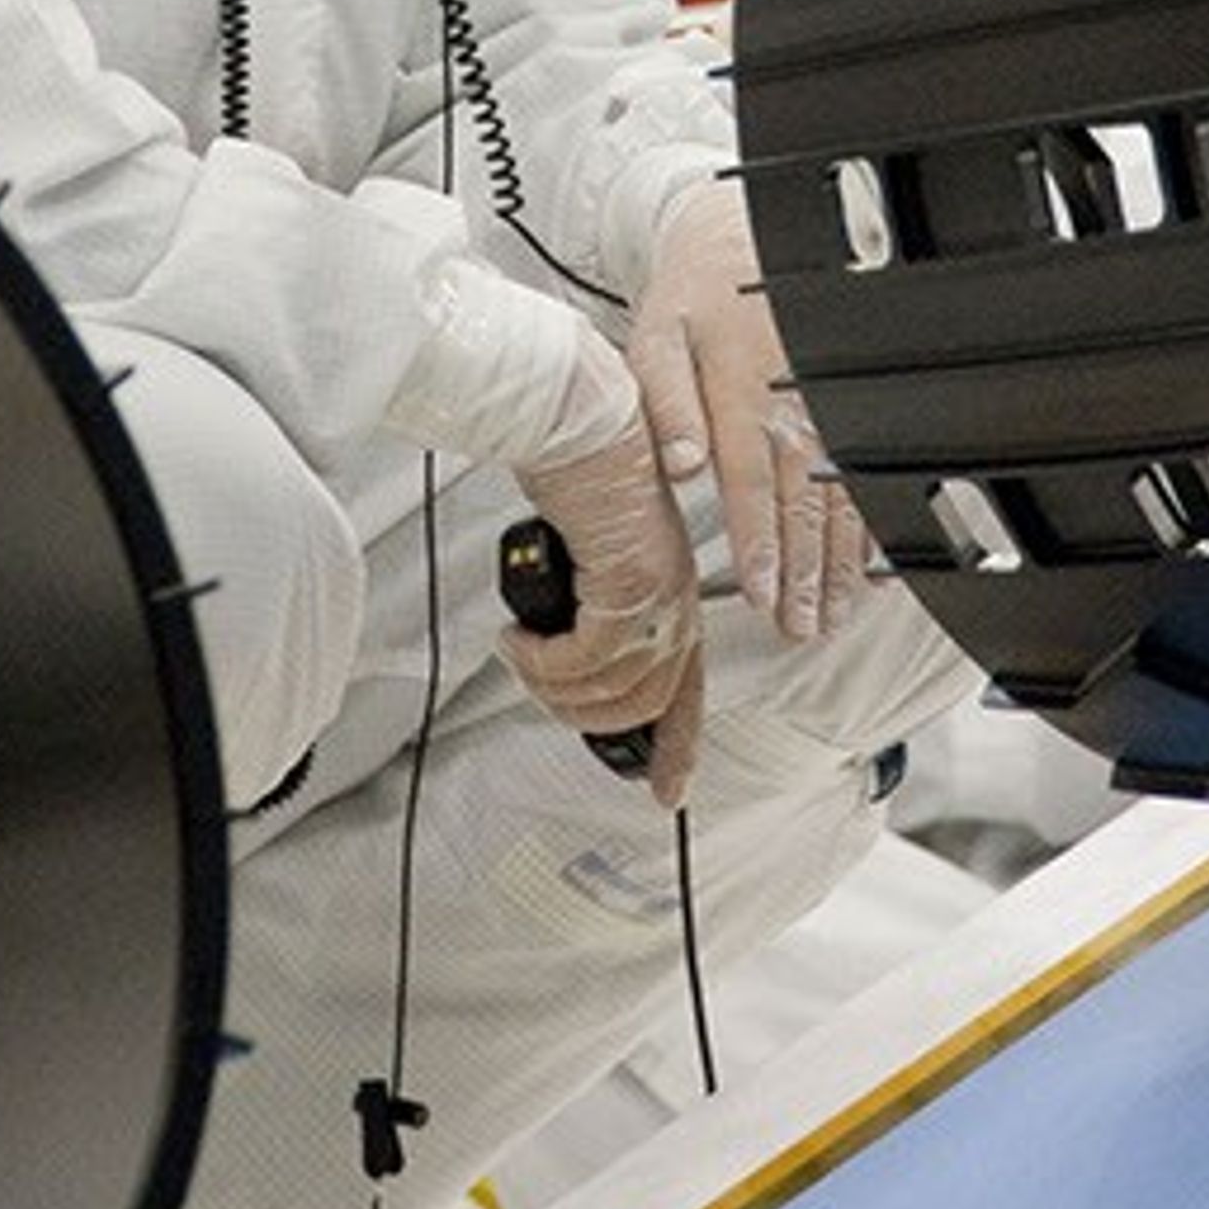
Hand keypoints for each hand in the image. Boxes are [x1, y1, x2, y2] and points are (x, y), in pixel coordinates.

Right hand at [509, 352, 705, 808]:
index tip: (665, 787)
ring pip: (615, 686)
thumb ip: (594, 602)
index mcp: (674, 590)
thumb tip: (567, 646)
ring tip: (522, 657)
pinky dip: (546, 661)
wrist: (574, 421)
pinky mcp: (628, 581)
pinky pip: (587, 656)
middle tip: (541, 694)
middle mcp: (676, 596)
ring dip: (557, 687)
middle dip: (592, 720)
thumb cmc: (576, 470)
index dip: (677, 744)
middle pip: (649, 699)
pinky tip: (520, 637)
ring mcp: (658, 591)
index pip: (688, 688)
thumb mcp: (590, 552)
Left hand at [626, 181, 869, 642]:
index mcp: (738, 380)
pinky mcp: (850, 398)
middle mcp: (792, 392)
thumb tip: (681, 468)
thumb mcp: (656, 335)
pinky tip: (872, 566)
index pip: (751, 476)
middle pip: (804, 496)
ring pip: (842, 488)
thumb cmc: (694, 295)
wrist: (744, 233)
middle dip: (804, 569)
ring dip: (839, 558)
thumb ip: (667, 404)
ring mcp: (829, 397)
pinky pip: (870, 466)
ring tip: (834, 612)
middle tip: (802, 626)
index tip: (762, 591)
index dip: (759, 539)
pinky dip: (873, 521)